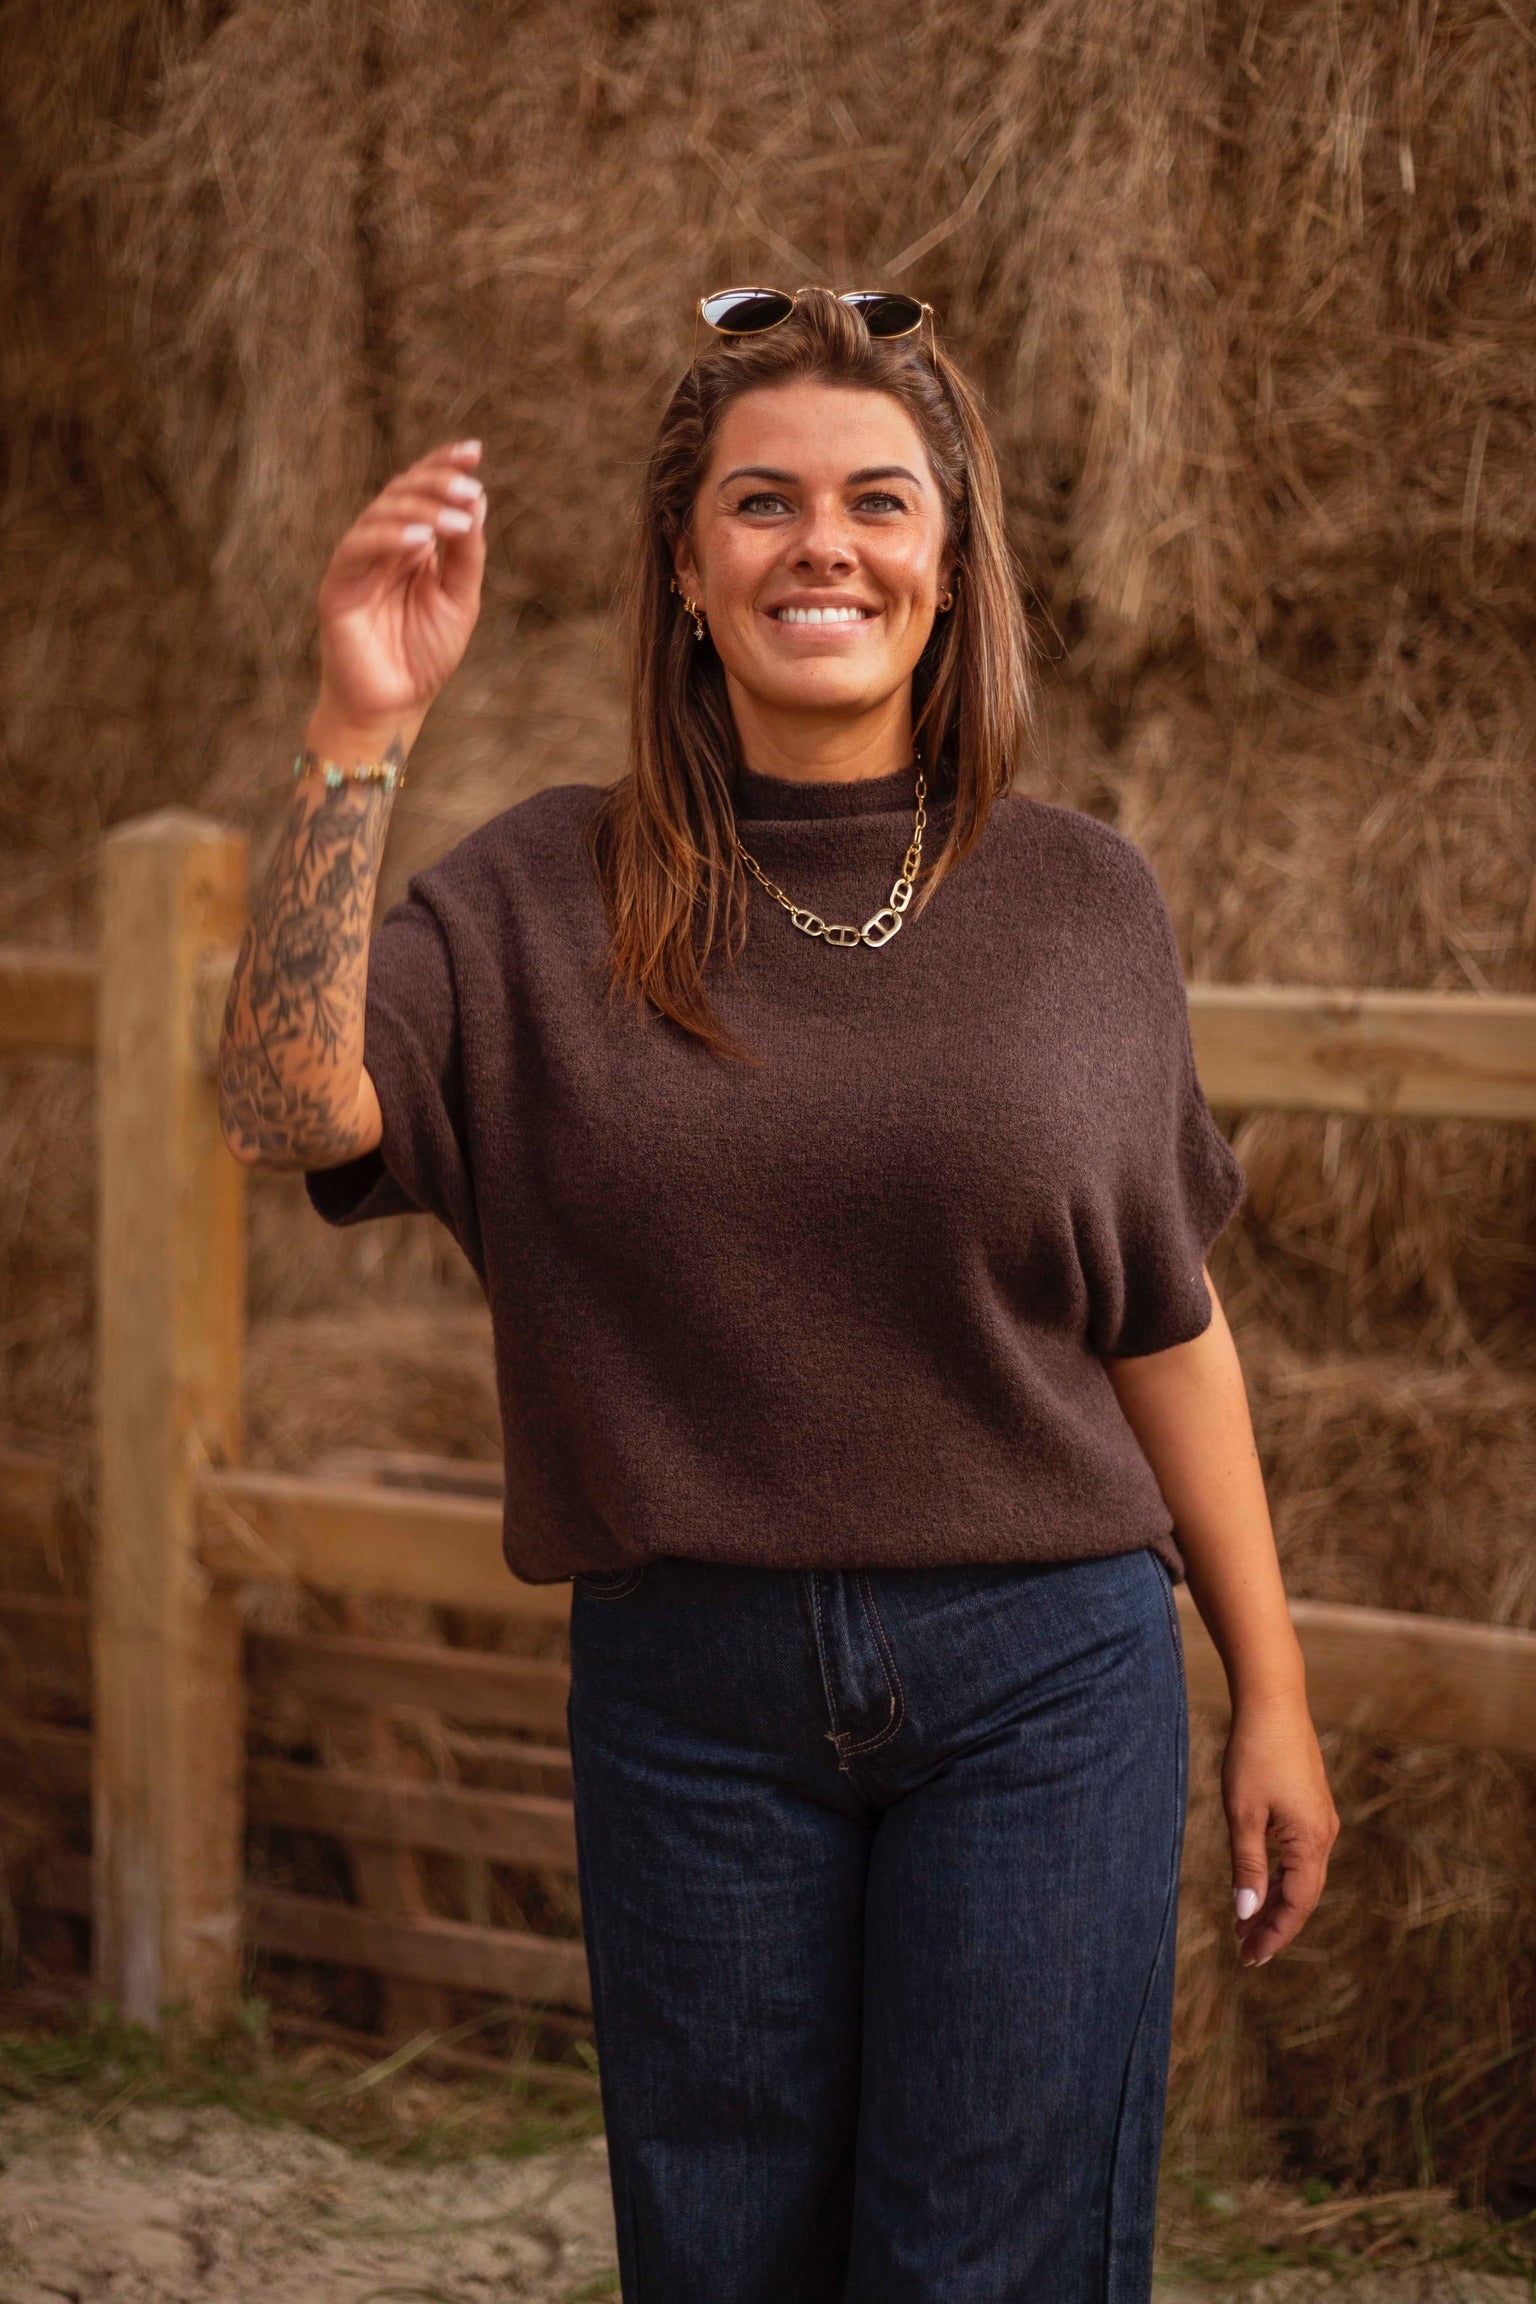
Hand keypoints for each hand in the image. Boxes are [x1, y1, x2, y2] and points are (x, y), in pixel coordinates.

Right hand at [311, 441, 487, 754]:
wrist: (395, 706)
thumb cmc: (426, 657)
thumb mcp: (460, 600)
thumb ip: (466, 554)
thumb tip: (477, 500)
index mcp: (410, 546)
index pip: (423, 492)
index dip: (444, 465)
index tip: (475, 450)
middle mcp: (382, 547)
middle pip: (402, 493)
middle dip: (437, 483)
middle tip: (469, 485)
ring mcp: (358, 562)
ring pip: (381, 514)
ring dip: (420, 510)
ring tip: (455, 520)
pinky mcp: (338, 584)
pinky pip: (358, 548)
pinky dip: (389, 539)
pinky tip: (422, 542)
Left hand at [1223, 1690, 1338, 1966]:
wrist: (1273, 1703)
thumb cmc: (1254, 1755)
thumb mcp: (1242, 1815)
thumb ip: (1246, 1866)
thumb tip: (1246, 1914)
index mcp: (1311, 1841)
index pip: (1296, 1904)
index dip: (1274, 1934)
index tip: (1250, 1958)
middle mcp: (1324, 1835)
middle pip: (1302, 1895)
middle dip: (1274, 1924)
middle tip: (1245, 1950)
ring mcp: (1320, 1821)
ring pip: (1301, 1877)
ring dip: (1275, 1901)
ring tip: (1245, 1925)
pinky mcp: (1311, 1808)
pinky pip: (1299, 1856)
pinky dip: (1279, 1876)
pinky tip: (1259, 1885)